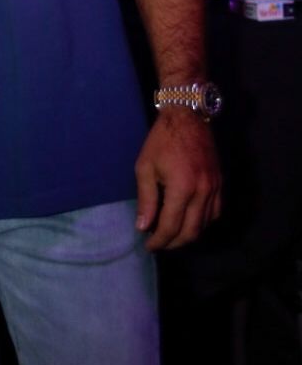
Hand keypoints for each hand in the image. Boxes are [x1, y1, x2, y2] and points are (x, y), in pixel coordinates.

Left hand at [134, 110, 221, 249]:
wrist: (187, 117)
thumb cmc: (161, 141)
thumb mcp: (145, 167)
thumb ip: (146, 199)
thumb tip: (143, 226)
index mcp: (182, 188)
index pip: (171, 226)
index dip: (159, 241)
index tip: (148, 246)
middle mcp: (203, 192)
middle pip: (191, 231)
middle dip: (174, 243)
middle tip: (159, 244)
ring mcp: (215, 188)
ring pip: (205, 225)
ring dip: (189, 234)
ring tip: (172, 235)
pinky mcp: (220, 183)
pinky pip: (216, 212)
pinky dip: (203, 222)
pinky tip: (190, 221)